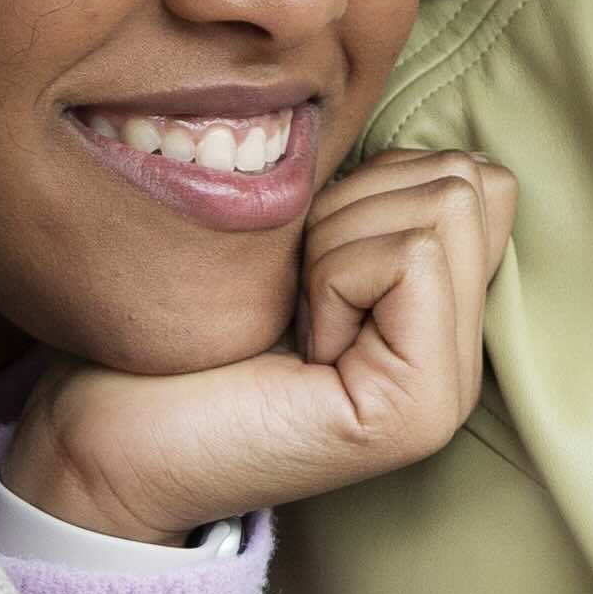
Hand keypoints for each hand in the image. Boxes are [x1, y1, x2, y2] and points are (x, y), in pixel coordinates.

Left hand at [0, 151, 515, 547]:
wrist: (113, 438)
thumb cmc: (185, 335)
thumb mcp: (298, 239)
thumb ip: (384, 200)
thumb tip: (451, 154)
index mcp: (441, 318)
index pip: (479, 177)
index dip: (376, 184)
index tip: (306, 258)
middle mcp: (463, 362)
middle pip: (466, 184)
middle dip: (358, 206)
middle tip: (299, 289)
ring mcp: (450, 393)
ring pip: (443, 210)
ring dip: (338, 242)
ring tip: (296, 315)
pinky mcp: (418, 411)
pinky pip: (411, 259)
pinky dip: (333, 275)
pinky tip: (299, 340)